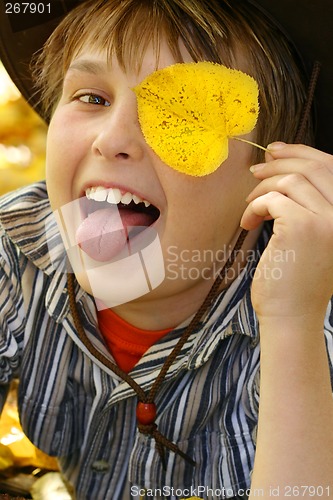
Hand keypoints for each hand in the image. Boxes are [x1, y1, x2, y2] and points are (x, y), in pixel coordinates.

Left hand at [241, 142, 332, 324]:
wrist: (292, 316)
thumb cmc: (296, 280)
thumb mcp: (312, 237)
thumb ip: (308, 205)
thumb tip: (281, 168)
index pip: (331, 168)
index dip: (302, 152)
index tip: (276, 150)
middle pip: (312, 168)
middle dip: (279, 163)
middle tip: (255, 171)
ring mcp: (326, 219)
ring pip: (289, 181)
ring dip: (261, 189)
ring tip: (249, 206)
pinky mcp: (301, 226)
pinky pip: (271, 199)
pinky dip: (254, 206)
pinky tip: (247, 223)